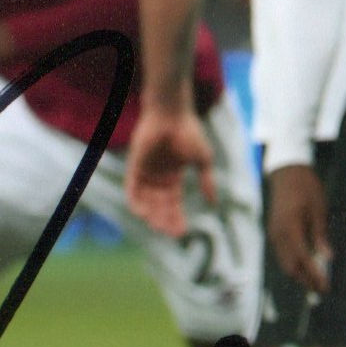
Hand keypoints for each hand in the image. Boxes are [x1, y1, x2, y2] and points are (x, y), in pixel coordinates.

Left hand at [122, 101, 218, 238]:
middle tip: (172, 233)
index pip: (173, 203)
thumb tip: (214, 203)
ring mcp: (145, 172)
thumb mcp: (202, 161)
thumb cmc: (189, 133)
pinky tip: (144, 214)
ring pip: (146, 201)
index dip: (177, 217)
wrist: (172, 114)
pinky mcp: (135, 166)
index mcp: (172, 176)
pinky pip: (131, 190)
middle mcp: (157, 177)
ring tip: (159, 226)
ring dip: (152, 215)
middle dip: (165, 220)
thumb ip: (206, 182)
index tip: (183, 232)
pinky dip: (136, 203)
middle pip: (159, 206)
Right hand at [266, 162, 330, 294]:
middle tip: (323, 289)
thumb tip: (328, 258)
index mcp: (290, 227)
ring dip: (300, 275)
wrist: (287, 172)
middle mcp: (278, 234)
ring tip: (317, 282)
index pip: (302, 258)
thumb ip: (320, 235)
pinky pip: (283, 255)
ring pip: (285, 263)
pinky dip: (294, 264)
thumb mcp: (319, 209)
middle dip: (306, 280)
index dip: (314, 274)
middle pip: (291, 266)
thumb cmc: (306, 187)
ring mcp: (274, 233)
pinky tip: (306, 267)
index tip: (326, 286)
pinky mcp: (274, 232)